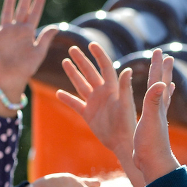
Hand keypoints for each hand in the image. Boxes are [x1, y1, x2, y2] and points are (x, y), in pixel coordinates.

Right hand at [0, 0, 57, 117]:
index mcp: (28, 32)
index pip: (34, 14)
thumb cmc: (27, 68)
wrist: (11, 78)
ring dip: (9, 3)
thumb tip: (57, 26)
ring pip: (6, 14)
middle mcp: (16, 30)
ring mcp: (4, 33)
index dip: (37, 4)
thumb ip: (45, 39)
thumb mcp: (38, 53)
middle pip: (21, 10)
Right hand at [56, 43, 135, 160]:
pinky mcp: (88, 115)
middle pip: (90, 73)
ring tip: (65, 62)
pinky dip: (67, 98)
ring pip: (81, 85)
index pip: (105, 66)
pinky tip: (58, 92)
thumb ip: (126, 87)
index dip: (99, 55)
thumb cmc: (127, 124)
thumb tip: (128, 69)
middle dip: (82, 61)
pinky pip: (75, 104)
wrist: (122, 142)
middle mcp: (102, 93)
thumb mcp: (126, 105)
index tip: (92, 44)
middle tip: (72, 49)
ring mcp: (94, 103)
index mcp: (112, 88)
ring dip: (73, 74)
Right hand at [132, 49, 180, 184]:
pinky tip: (159, 101)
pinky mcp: (152, 126)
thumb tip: (163, 83)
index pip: (158, 80)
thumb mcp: (151, 120)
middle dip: (162, 69)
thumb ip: (154, 101)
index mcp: (157, 105)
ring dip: (161, 83)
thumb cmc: (151, 143)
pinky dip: (158, 101)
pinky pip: (155, 108)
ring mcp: (156, 118)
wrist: (153, 164)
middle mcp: (159, 109)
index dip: (158, 65)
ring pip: (160, 96)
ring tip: (164, 77)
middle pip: (161, 84)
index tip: (159, 51)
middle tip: (165, 55)